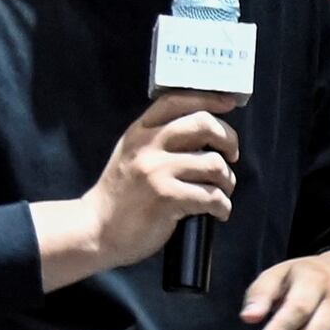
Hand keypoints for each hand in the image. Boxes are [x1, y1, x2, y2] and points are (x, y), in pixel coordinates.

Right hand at [102, 95, 244, 269]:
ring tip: (222, 191)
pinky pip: (212, 196)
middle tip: (232, 156)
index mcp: (140, 132)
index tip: (228, 103)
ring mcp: (157, 171)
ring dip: (227, 180)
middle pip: (204, 125)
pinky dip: (223, 206)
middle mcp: (148, 146)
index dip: (208, 99)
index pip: (176, 101)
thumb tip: (203, 131)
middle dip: (228, 140)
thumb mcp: (131, 155)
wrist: (97, 230)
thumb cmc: (120, 196)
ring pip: (214, 164)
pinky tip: (218, 212)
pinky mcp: (167, 198)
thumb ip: (158, 139)